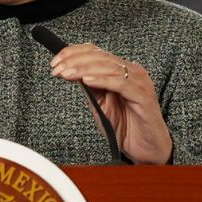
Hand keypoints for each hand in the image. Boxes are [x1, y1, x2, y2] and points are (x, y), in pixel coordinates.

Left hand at [50, 43, 171, 163]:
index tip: (55, 61)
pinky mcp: (143, 96)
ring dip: (83, 69)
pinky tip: (87, 80)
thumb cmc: (125, 127)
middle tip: (56, 68)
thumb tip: (68, 72)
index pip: (96, 52)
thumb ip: (89, 88)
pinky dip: (102, 80)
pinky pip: (121, 83)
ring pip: (108, 67)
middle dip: (74, 60)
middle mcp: (132, 72)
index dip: (73, 53)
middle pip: (100, 57)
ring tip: (66, 74)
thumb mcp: (100, 104)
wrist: (146, 149)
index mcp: (121, 71)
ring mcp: (139, 82)